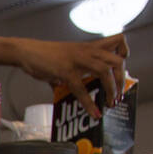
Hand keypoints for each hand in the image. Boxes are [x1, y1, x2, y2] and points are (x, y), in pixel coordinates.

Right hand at [13, 34, 127, 116]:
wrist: (27, 51)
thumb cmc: (44, 55)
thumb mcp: (65, 59)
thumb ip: (71, 72)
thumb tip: (67, 90)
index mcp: (89, 47)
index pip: (118, 41)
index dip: (125, 53)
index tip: (122, 68)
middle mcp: (87, 51)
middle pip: (117, 60)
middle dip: (121, 79)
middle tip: (118, 94)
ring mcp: (78, 61)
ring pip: (105, 72)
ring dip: (111, 90)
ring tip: (109, 103)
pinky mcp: (66, 71)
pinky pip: (82, 89)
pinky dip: (89, 103)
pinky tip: (93, 112)